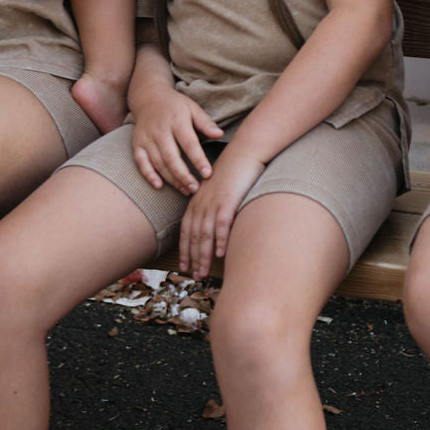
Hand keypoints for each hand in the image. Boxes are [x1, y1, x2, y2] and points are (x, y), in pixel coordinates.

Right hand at [131, 88, 223, 196]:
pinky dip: (149, 175)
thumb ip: (205, 123)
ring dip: (171, 179)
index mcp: (177, 120)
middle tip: (195, 188)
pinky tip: (159, 186)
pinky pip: (141, 162)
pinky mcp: (138, 144)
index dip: (198, 160)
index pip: (189, 143)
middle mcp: (160, 130)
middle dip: (184, 175)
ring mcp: (147, 138)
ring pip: (158, 162)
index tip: (208, 174)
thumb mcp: (193, 108)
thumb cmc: (176, 106)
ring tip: (185, 189)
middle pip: (171, 157)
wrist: (149, 97)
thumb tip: (220, 135)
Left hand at [178, 146, 265, 277]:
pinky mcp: (228, 200)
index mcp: (197, 200)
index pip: (186, 230)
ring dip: (203, 256)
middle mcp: (202, 203)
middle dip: (193, 258)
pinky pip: (222, 224)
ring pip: (205, 234)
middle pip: (194, 236)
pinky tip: (221, 254)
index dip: (185, 250)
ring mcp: (214, 201)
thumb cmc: (233, 172)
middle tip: (195, 277)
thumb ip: (212, 206)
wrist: (244, 152)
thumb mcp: (217, 189)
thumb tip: (213, 227)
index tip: (185, 267)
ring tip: (203, 272)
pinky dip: (220, 240)